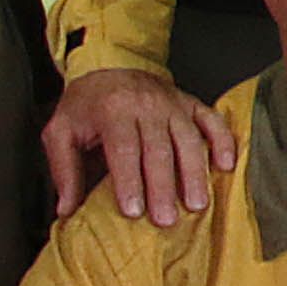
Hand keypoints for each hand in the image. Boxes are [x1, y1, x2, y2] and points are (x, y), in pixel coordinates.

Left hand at [47, 65, 228, 224]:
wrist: (107, 66)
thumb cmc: (86, 105)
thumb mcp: (60, 132)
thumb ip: (64, 170)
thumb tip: (67, 210)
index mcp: (112, 110)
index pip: (124, 148)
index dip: (129, 181)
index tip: (134, 211)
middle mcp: (146, 104)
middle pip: (158, 149)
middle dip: (163, 187)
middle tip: (166, 219)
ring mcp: (172, 103)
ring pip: (188, 140)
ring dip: (194, 174)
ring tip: (196, 204)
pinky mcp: (190, 103)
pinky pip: (212, 121)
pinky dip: (223, 142)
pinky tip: (226, 165)